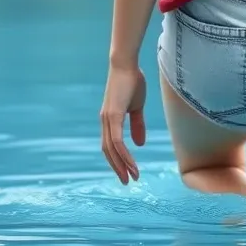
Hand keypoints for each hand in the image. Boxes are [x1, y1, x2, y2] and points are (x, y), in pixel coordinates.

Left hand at [99, 64, 146, 183]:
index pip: (111, 145)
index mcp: (110, 119)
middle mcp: (105, 122)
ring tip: (131, 177)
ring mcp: (108, 119)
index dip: (117, 159)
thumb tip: (139, 144)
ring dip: (122, 165)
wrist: (126, 63)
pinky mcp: (113, 116)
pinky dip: (124, 154)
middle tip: (128, 181)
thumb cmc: (132, 80)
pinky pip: (117, 141)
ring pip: (112, 149)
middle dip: (118, 168)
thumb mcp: (137, 106)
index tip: (128, 172)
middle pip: (108, 151)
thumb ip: (137, 125)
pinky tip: (132, 163)